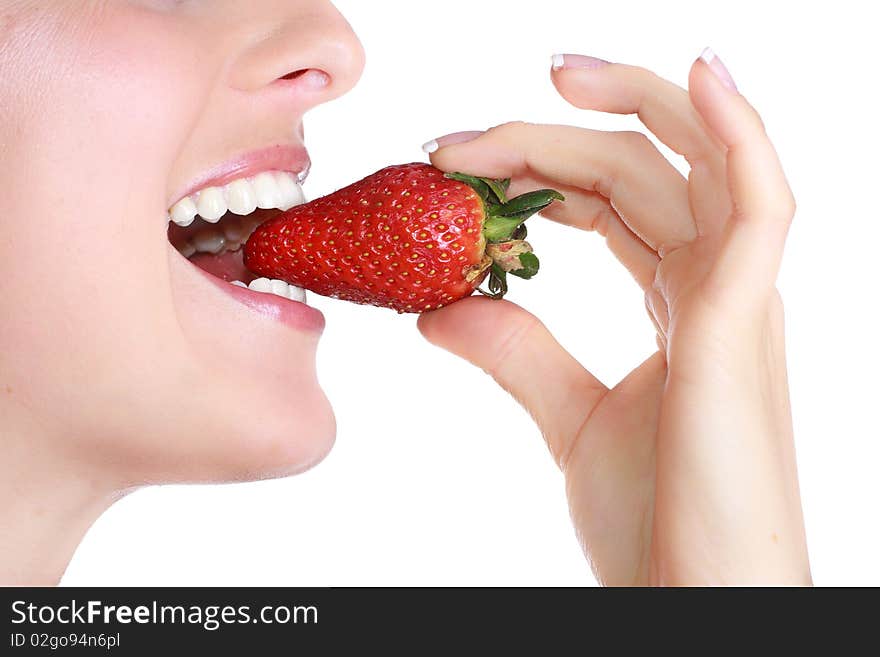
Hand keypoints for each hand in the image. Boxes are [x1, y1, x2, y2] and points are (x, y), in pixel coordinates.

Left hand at [418, 51, 810, 584]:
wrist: (695, 605)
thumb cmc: (655, 526)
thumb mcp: (570, 421)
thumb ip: (516, 352)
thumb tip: (441, 304)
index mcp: (687, 306)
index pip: (618, 203)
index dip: (540, 174)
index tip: (455, 171)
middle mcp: (720, 289)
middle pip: (649, 168)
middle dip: (556, 134)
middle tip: (462, 136)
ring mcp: (741, 302)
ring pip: (699, 164)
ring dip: (633, 105)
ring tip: (560, 70)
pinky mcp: (744, 325)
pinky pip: (760, 204)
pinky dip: (741, 132)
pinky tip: (701, 73)